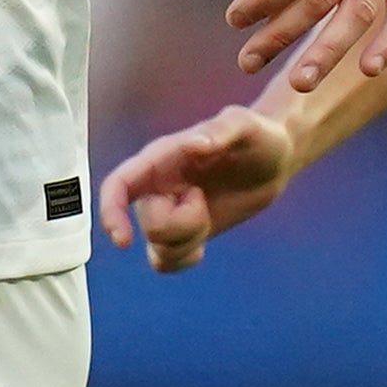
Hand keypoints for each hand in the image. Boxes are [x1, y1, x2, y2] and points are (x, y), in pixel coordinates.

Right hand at [97, 104, 302, 271]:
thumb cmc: (259, 136)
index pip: (118, 185)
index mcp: (160, 159)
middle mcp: (158, 187)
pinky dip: (184, 259)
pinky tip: (204, 246)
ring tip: (208, 214)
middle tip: (203, 198)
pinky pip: (167, 261)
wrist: (274, 161)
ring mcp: (170, 211)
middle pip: (147, 225)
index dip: (111, 213)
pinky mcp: (185, 231)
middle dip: (181, 223)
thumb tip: (193, 144)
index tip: (124, 241)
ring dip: (187, 241)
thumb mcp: (246, 126)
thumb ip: (220, 130)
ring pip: (157, 249)